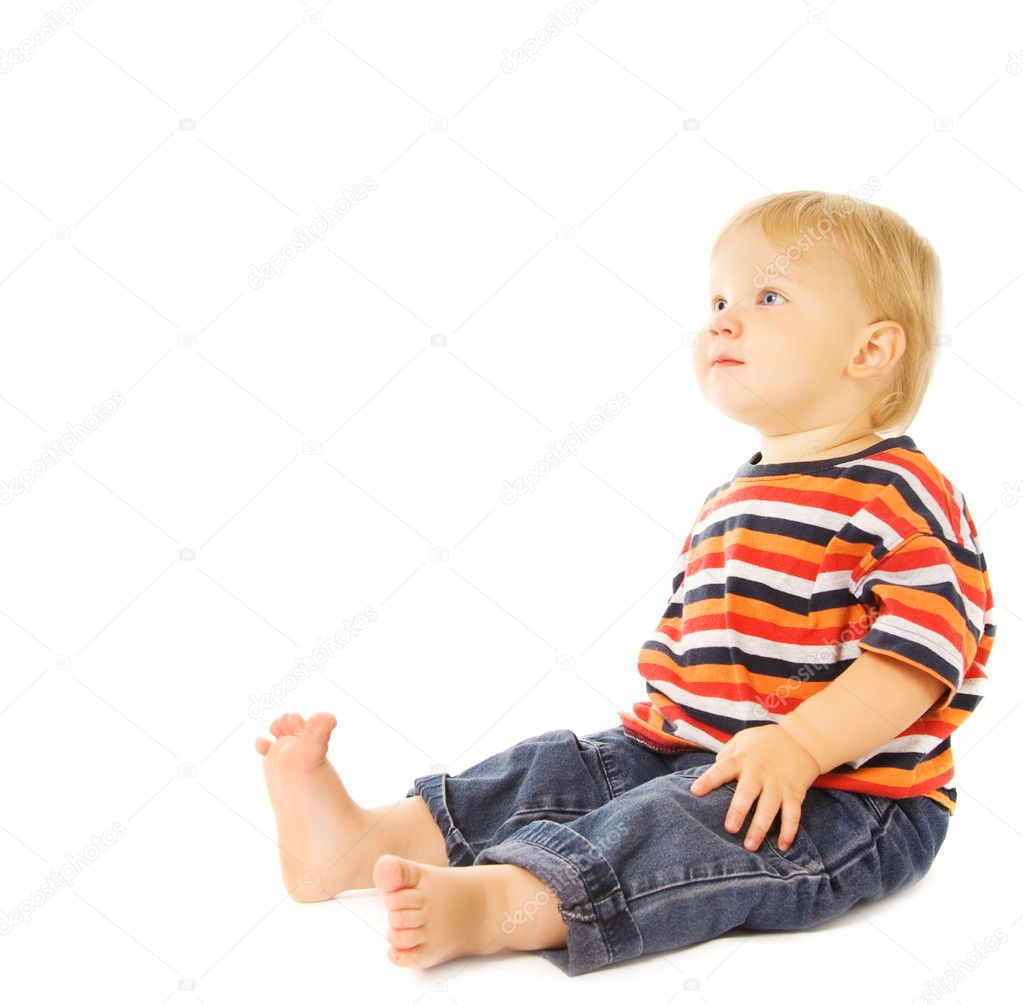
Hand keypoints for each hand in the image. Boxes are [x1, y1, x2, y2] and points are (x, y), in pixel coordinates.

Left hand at [689, 723, 821, 852]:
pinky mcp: (795, 794)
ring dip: (760, 828)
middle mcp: (759, 772)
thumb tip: (712, 770)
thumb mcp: (742, 739)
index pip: (722, 768)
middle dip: (739, 811)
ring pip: (769, 808)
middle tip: (730, 829)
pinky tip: (782, 847)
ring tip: (750, 846)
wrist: (801, 739)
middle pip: (747, 792)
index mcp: (743, 759)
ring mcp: (778, 784)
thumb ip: (726, 754)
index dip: (708, 780)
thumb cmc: (765, 742)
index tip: (695, 791)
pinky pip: (793, 815)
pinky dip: (789, 832)